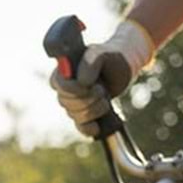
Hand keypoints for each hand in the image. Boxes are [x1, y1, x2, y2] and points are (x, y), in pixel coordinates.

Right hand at [50, 19, 153, 137]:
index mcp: (63, 72)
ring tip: (105, 98)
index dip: (74, 90)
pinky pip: (81, 127)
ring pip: (75, 115)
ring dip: (94, 109)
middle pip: (67, 103)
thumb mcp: (101, 54)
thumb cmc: (111, 57)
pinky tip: (97, 127)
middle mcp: (64, 90)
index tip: (89, 85)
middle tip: (101, 89)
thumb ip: (90, 62)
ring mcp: (72, 104)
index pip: (59, 86)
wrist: (122, 68)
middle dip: (88, 99)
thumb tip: (82, 82)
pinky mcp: (83, 115)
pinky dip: (89, 128)